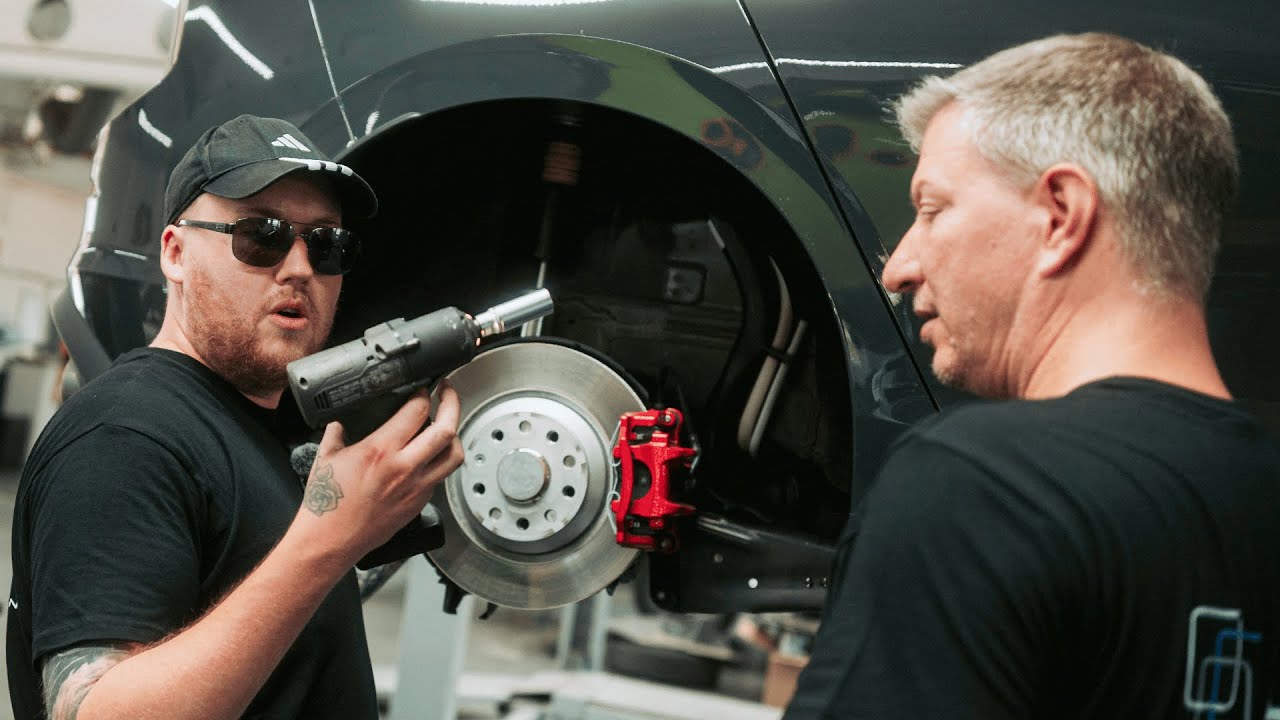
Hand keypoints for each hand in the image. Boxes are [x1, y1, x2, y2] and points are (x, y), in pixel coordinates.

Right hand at [293, 382, 463, 567]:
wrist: (330, 540)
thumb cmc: (326, 503)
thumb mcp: (326, 457)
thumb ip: (336, 433)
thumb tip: (339, 422)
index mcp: (381, 450)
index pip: (418, 410)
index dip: (424, 393)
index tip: (423, 388)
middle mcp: (404, 467)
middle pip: (447, 429)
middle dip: (453, 403)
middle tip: (448, 392)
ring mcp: (416, 487)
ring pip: (454, 455)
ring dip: (454, 435)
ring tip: (447, 425)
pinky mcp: (419, 503)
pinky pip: (441, 476)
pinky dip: (440, 461)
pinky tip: (429, 456)